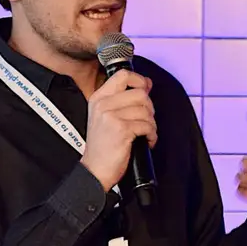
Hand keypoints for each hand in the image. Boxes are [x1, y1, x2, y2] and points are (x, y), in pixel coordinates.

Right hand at [80, 69, 156, 192]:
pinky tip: (146, 141)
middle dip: (149, 108)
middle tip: (146, 121)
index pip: (123, 75)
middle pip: (140, 93)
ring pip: (146, 110)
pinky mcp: (122, 129)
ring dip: (151, 124)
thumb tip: (147, 84)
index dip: (140, 80)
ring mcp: (111, 116)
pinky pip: (147, 125)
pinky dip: (151, 135)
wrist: (95, 170)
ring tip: (145, 133)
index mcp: (99, 98)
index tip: (146, 90)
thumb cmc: (103, 146)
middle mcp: (103, 104)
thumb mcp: (106, 117)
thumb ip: (124, 99)